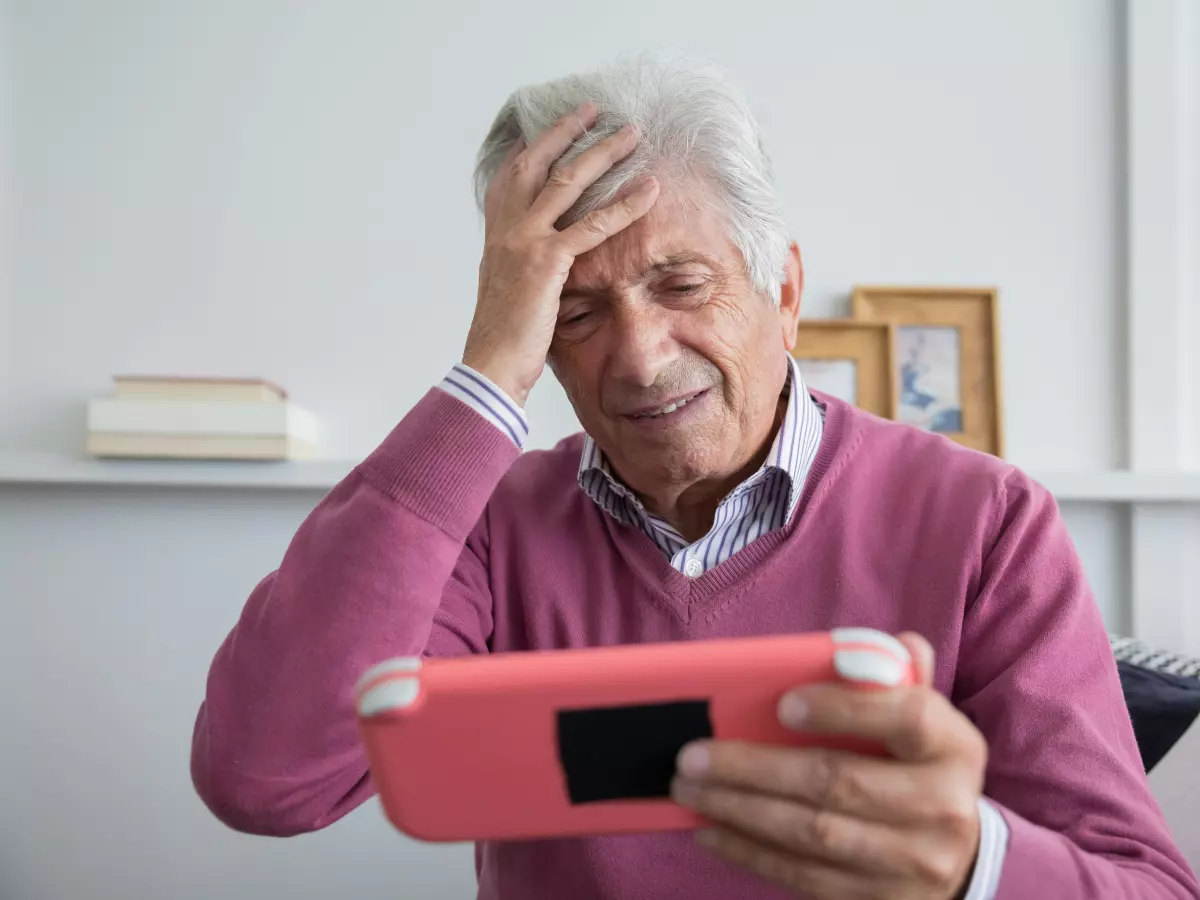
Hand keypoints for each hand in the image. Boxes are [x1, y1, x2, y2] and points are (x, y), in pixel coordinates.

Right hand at [463, 102, 659, 406]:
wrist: (490, 365)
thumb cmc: (502, 339)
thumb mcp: (508, 293)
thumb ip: (522, 269)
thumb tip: (540, 268)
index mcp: (495, 238)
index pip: (508, 178)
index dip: (530, 148)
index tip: (548, 128)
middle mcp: (506, 231)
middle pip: (537, 163)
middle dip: (566, 132)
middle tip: (593, 111)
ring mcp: (524, 241)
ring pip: (567, 181)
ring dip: (602, 152)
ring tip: (632, 134)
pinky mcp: (547, 262)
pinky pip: (593, 225)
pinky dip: (625, 204)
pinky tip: (649, 189)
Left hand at [671, 633, 985, 899]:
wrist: (955, 853)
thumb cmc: (916, 763)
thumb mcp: (919, 715)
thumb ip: (888, 674)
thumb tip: (850, 649)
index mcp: (952, 745)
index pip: (906, 718)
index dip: (844, 709)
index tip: (783, 703)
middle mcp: (943, 807)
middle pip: (839, 783)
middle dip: (755, 768)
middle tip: (694, 754)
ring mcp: (915, 862)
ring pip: (813, 834)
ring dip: (739, 810)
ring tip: (690, 788)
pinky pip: (804, 878)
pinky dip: (750, 853)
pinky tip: (711, 830)